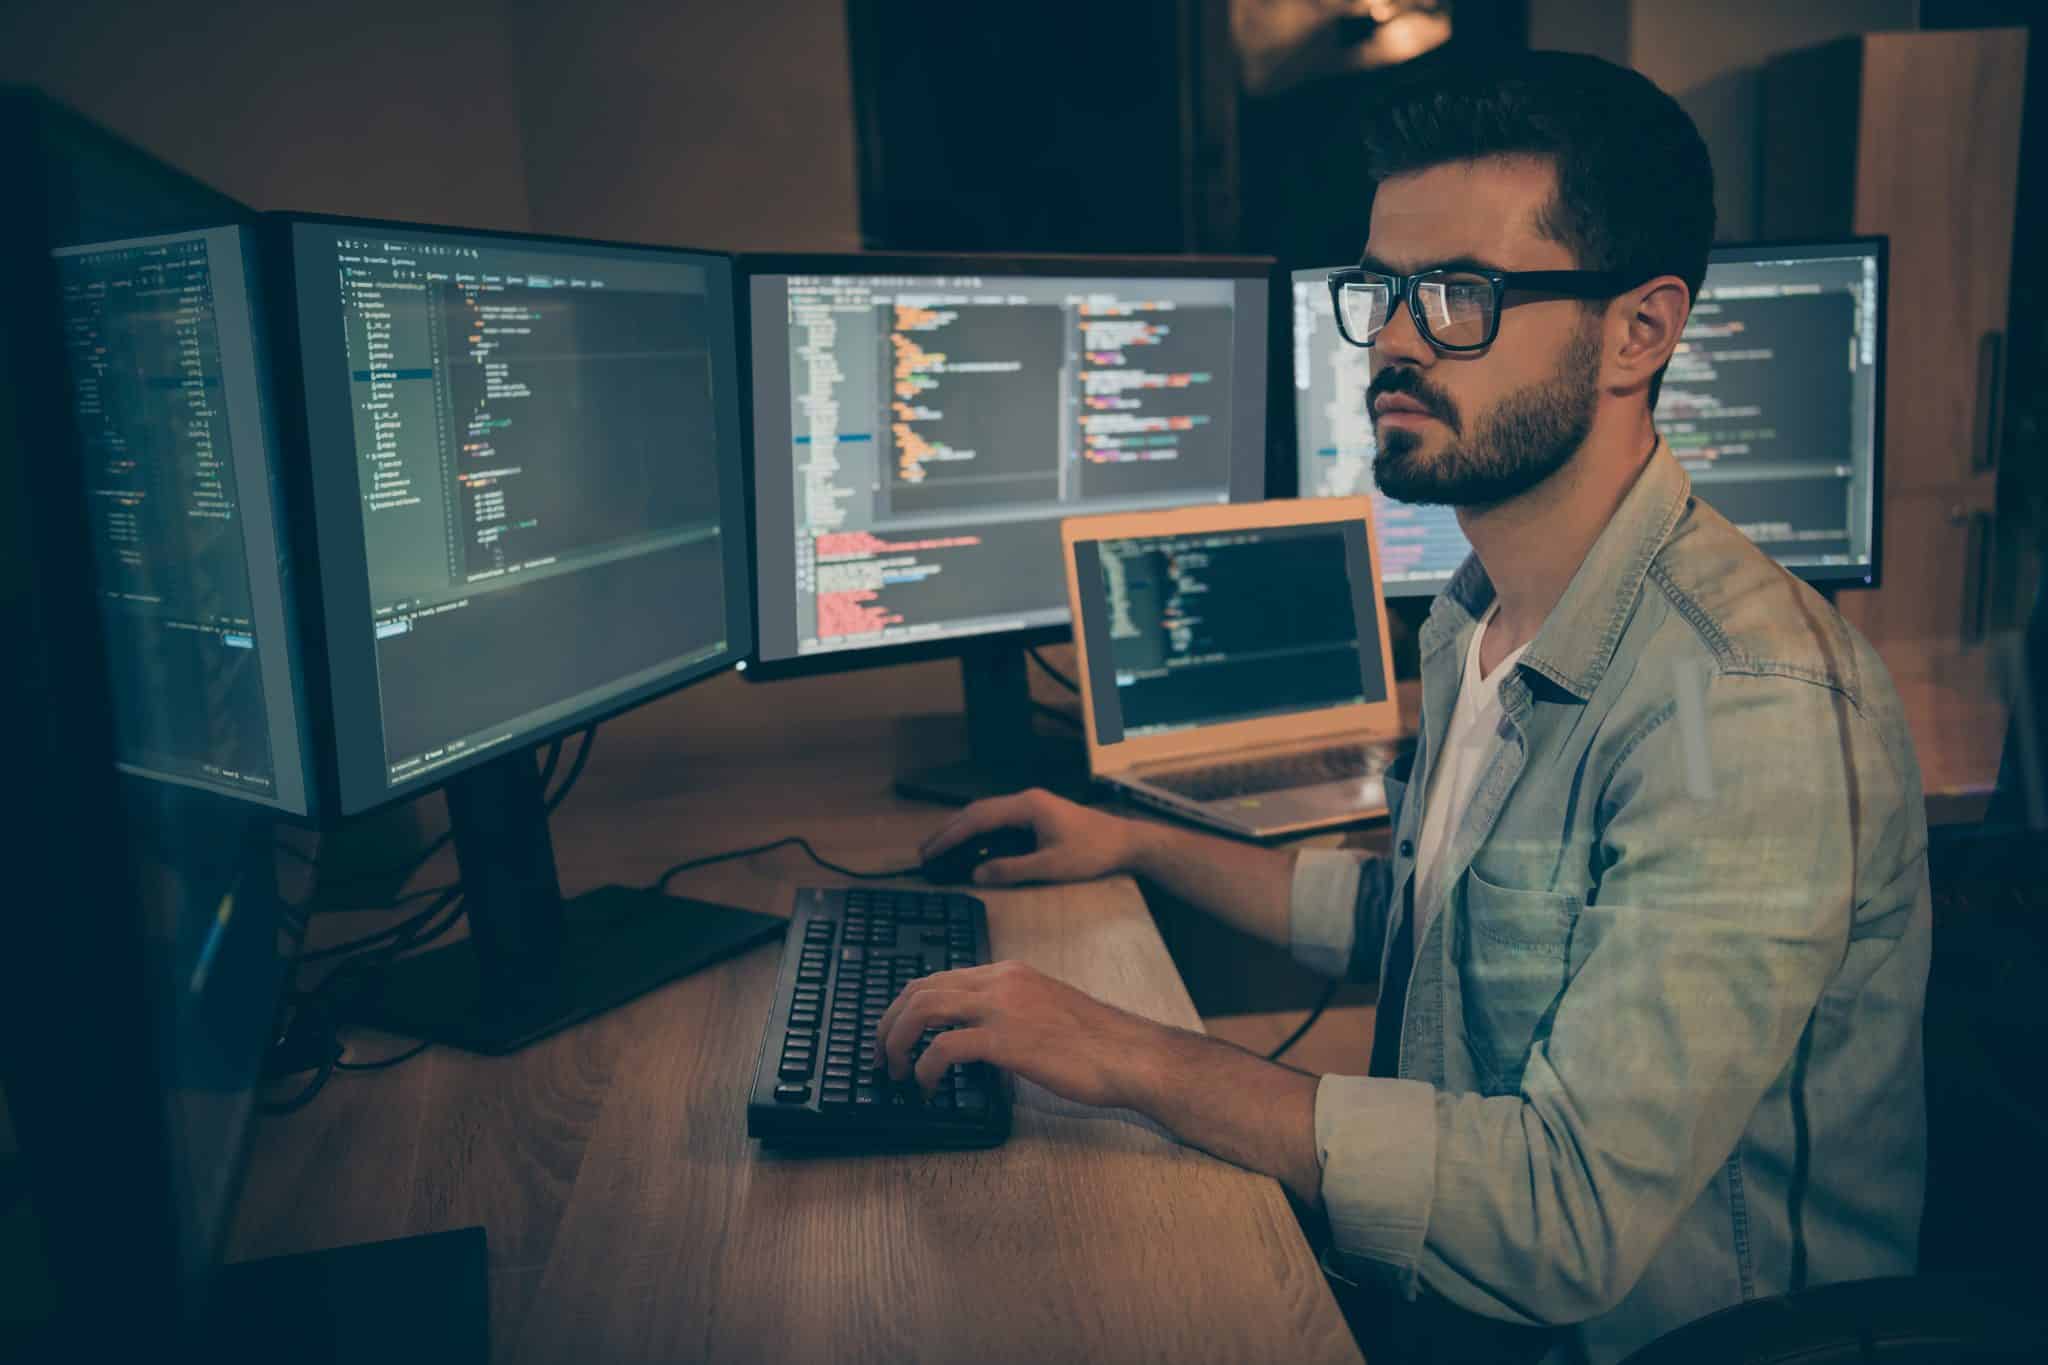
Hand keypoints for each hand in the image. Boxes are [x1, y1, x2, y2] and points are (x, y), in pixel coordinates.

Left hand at [873, 960, 1164, 1106]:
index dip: (904, 1007)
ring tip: (895, 1072)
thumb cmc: (1097, 1044)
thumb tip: (972, 1039)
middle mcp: (1000, 982)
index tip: (893, 1035)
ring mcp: (1002, 1007)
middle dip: (889, 1024)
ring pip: (923, 1009)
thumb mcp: (1045, 1012)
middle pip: (919, 989)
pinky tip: (925, 1087)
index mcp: (1008, 974)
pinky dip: (924, 1068)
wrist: (1131, 1055)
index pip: (937, 978)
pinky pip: (944, 1047)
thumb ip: (1008, 1013)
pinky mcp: (1007, 1039)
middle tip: (881, 1057)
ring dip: (897, 1042)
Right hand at [918, 788, 1142, 886]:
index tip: (931, 850)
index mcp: (1027, 806)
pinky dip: (978, 831)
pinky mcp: (1036, 814)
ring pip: (986, 814)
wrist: (1124, 842)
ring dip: (962, 829)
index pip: (978, 819)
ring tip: (940, 848)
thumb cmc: (1093, 851)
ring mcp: (1031, 805)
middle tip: (925, 851)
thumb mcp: (1051, 866)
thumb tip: (977, 873)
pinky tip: (970, 845)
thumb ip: (1011, 869)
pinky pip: (998, 819)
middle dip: (949, 831)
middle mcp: (1026, 800)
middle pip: (977, 812)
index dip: (951, 835)